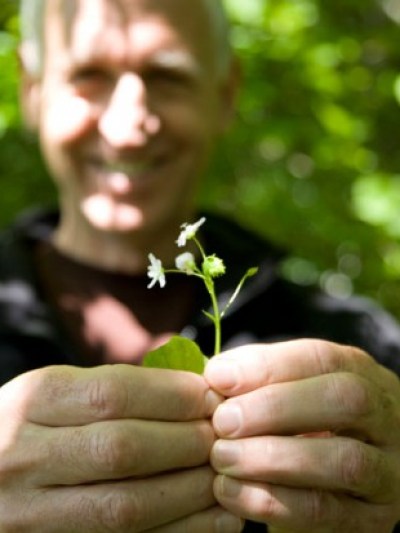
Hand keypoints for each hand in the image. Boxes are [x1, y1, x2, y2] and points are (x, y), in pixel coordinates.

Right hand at [0, 364, 242, 531]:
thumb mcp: (55, 394)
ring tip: (224, 471)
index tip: (209, 395)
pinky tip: (214, 518)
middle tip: (222, 433)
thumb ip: (111, 389)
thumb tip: (193, 387)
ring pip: (126, 506)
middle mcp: (22, 457)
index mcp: (31, 402)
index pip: (114, 393)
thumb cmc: (31, 427)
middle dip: (186, 440)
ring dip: (189, 489)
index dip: (173, 395)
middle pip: (123, 448)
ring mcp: (30, 515)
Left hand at [205, 339, 399, 531]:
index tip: (218, 377)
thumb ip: (260, 380)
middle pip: (345, 400)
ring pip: (344, 460)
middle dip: (276, 407)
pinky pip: (327, 512)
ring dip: (274, 457)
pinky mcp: (373, 519)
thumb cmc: (302, 423)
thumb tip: (216, 375)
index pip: (321, 357)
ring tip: (222, 457)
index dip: (268, 365)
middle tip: (223, 420)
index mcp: (360, 373)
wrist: (338, 479)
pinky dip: (273, 501)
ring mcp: (386, 470)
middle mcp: (384, 416)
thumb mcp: (291, 392)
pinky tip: (231, 492)